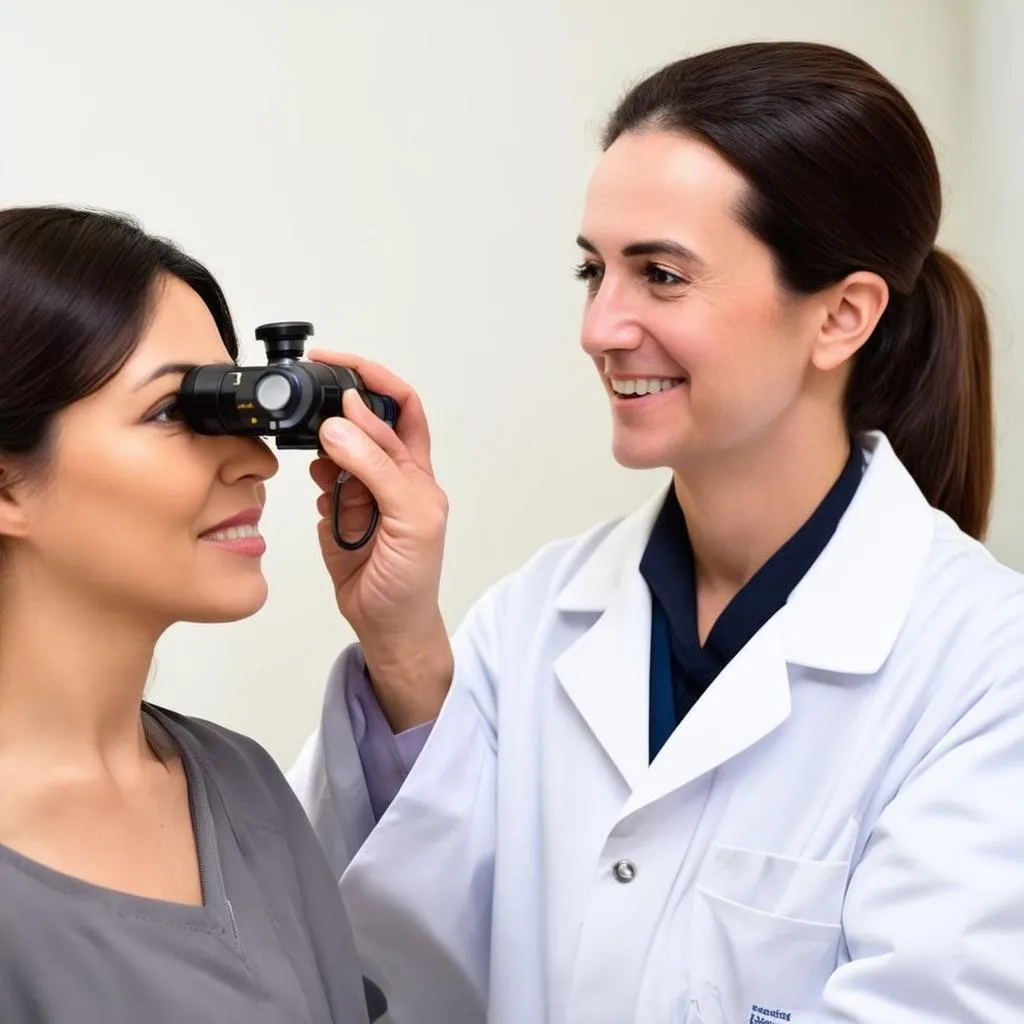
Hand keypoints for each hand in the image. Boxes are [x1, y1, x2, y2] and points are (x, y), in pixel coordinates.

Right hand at [309, 350, 452, 729]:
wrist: (388, 625)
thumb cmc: (413, 579)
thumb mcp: (409, 519)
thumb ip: (377, 469)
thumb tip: (341, 424)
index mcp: (417, 471)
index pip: (400, 407)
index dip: (375, 379)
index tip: (340, 364)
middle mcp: (391, 475)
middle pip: (365, 420)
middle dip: (341, 405)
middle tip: (312, 397)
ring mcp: (363, 493)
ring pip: (339, 448)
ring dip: (324, 445)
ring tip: (318, 456)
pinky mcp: (337, 513)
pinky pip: (322, 481)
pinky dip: (315, 477)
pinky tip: (320, 493)